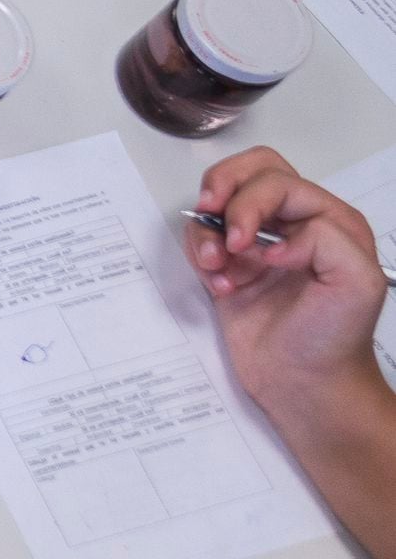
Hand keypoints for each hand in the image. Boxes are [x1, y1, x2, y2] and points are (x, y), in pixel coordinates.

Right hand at [188, 149, 391, 438]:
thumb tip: (271, 241)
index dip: (252, 203)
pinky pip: (202, 240)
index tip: (243, 244)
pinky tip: (219, 287)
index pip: (279, 182)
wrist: (305, 386)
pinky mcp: (231, 270)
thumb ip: (325, 240)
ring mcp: (259, 247)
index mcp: (329, 221)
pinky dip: (199, 256)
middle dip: (222, 187)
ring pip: (219, 204)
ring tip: (214, 267)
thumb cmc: (335, 339)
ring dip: (206, 231)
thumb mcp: (358, 283)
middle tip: (211, 214)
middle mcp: (294, 226)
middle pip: (249, 172)